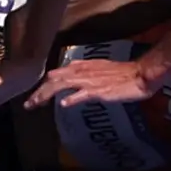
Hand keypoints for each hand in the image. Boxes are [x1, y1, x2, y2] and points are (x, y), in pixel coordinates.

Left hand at [33, 51, 159, 109]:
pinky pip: (84, 94)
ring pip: (63, 85)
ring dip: (47, 94)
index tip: (35, 94)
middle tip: (28, 104)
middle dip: (40, 91)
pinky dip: (73, 98)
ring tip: (36, 104)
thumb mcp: (100, 70)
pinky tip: (64, 104)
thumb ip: (83, 73)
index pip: (57, 73)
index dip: (44, 83)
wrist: (141, 74)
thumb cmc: (124, 74)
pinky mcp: (100, 91)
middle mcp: (83, 71)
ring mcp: (90, 81)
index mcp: (82, 66)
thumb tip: (67, 79)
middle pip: (55, 79)